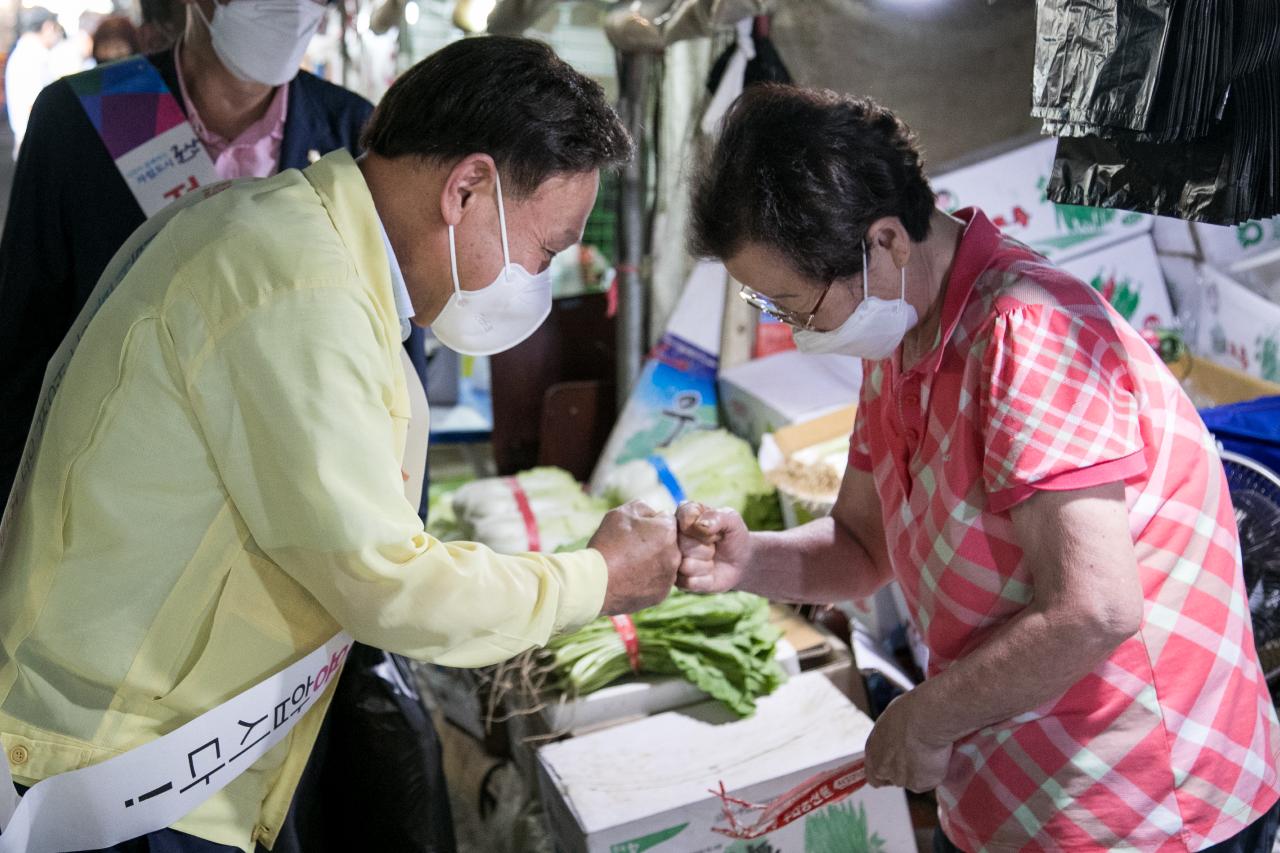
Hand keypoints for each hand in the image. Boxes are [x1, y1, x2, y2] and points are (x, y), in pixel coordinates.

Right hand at [589, 500, 679, 614]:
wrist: (595, 582)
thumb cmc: (607, 544)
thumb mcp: (621, 513)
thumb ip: (643, 507)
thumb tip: (653, 514)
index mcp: (667, 532)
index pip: (666, 520)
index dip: (650, 523)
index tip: (635, 531)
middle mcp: (675, 555)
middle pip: (668, 543)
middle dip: (655, 543)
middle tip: (631, 549)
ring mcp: (669, 578)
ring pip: (664, 564)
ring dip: (653, 562)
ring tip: (629, 565)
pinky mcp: (661, 595)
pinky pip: (658, 582)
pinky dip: (648, 580)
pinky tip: (630, 578)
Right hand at [675, 502, 751, 593]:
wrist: (741, 561)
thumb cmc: (732, 535)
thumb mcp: (731, 519)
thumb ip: (717, 516)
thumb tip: (700, 526)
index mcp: (682, 515)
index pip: (684, 520)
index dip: (705, 530)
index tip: (714, 531)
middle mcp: (672, 537)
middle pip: (682, 545)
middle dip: (705, 547)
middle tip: (712, 546)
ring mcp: (673, 559)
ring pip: (686, 565)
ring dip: (706, 564)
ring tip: (710, 558)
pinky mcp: (679, 581)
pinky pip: (689, 582)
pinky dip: (705, 579)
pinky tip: (708, 573)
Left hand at [864, 691, 952, 792]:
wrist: (926, 718)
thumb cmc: (911, 712)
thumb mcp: (892, 722)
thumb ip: (891, 738)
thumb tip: (899, 740)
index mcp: (872, 750)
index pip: (873, 775)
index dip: (887, 773)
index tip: (899, 767)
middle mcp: (881, 768)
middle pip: (893, 780)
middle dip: (906, 772)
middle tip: (920, 758)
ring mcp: (899, 779)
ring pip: (913, 780)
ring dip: (921, 771)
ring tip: (931, 750)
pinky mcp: (918, 784)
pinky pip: (929, 781)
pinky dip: (934, 772)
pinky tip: (937, 755)